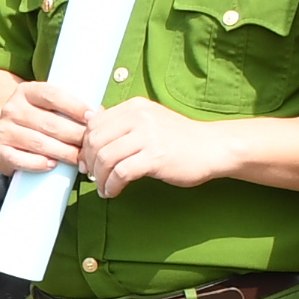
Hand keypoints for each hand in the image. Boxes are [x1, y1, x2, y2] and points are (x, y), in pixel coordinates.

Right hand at [0, 79, 92, 178]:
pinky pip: (21, 160)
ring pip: (38, 142)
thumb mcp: (47, 106)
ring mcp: (4, 130)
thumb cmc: (37, 119)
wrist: (3, 132)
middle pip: (49, 123)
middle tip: (92, 145)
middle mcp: (12, 108)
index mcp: (26, 91)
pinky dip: (39, 164)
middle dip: (75, 135)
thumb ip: (69, 108)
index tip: (92, 117)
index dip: (74, 106)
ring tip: (80, 159)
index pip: (52, 95)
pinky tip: (53, 165)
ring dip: (63, 152)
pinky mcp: (0, 151)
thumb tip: (102, 116)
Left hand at [82, 97, 230, 196]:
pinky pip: (121, 173)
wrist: (213, 148)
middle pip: (96, 140)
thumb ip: (124, 123)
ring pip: (106, 158)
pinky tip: (114, 192)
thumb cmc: (180, 139)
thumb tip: (91, 126)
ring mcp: (148, 136)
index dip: (86, 145)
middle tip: (92, 177)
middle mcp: (139, 117)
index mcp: (135, 107)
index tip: (88, 161)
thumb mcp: (150, 120)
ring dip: (99, 178)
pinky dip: (112, 186)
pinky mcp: (155, 157)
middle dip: (90, 163)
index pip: (95, 124)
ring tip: (103, 188)